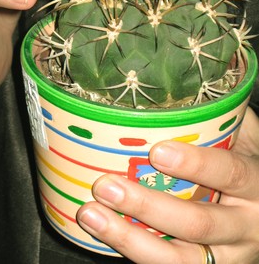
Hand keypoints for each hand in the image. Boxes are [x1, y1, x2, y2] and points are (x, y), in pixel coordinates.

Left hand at [77, 106, 258, 262]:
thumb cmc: (249, 165)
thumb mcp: (249, 140)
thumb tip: (184, 88)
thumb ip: (226, 119)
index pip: (229, 173)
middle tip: (106, 186)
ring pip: (179, 260)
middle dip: (147, 206)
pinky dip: (132, 252)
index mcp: (255, 184)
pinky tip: (103, 232)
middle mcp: (245, 226)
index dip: (195, 164)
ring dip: (129, 239)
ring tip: (92, 215)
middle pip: (197, 223)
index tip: (157, 151)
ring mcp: (226, 255)